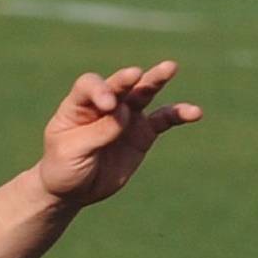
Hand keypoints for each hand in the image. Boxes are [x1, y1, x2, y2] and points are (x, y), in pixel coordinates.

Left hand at [37, 61, 201, 208]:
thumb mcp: (73, 151)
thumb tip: (125, 114)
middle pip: (119, 84)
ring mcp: (126, 117)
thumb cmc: (63, 167)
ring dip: (156, 80)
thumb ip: (98, 131)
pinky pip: (164, 119)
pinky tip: (194, 112)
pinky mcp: (142, 133)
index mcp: (78, 105)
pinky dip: (179, 114)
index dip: (99, 90)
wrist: (73, 190)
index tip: (108, 104)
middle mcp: (104, 105)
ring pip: (144, 93)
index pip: (89, 86)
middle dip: (128, 79)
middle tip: (136, 74)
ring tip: (170, 67)